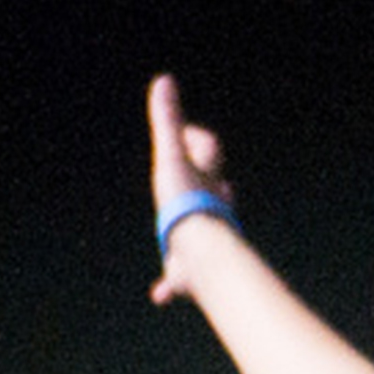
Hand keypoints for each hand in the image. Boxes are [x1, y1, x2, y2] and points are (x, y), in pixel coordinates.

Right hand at [148, 73, 234, 304]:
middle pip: (212, 190)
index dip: (198, 138)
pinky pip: (180, 277)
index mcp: (207, 179)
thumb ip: (166, 120)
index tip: (185, 133)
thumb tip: (164, 80)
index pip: (208, 149)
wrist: (201, 254)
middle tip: (196, 181)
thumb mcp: (171, 155)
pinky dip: (171, 282)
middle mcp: (213, 209)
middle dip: (204, 185)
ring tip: (182, 234)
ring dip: (193, 230)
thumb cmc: (187, 202)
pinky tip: (160, 293)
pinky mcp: (193, 271)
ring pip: (202, 232)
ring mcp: (206, 240)